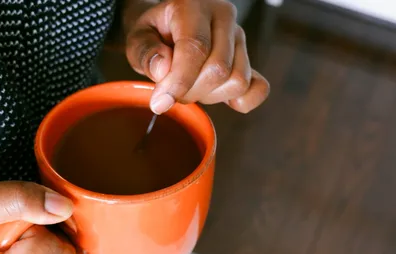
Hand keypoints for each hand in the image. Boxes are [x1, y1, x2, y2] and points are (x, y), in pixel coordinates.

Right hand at [0, 182, 83, 253]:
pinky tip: (22, 245)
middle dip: (41, 233)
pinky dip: (51, 249)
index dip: (31, 223)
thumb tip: (66, 208)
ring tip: (9, 239)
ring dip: (47, 240)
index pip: (49, 248)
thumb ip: (22, 200)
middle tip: (3, 231)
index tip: (0, 224)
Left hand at [124, 0, 269, 114]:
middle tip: (172, 90)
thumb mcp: (137, 40)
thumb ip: (145, 52)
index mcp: (193, 6)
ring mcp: (240, 38)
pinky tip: (218, 96)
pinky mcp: (249, 59)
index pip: (195, 47)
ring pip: (237, 81)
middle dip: (191, 91)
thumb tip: (164, 69)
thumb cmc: (152, 34)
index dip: (178, 81)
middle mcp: (224, 17)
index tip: (160, 103)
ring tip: (191, 86)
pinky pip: (258, 88)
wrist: (166, 28)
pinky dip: (241, 101)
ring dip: (210, 97)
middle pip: (218, 70)